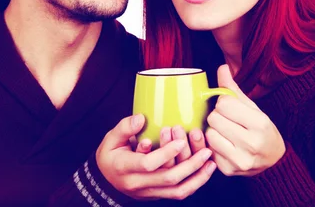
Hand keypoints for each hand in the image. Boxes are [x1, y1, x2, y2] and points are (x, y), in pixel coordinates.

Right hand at [97, 114, 216, 199]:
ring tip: (210, 163)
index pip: (148, 164)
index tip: (179, 140)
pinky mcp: (157, 195)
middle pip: (169, 179)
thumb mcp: (111, 138)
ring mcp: (148, 192)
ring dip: (197, 178)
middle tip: (205, 151)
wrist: (105, 179)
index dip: (165, 153)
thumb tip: (141, 119)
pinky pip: (178, 193)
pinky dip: (194, 183)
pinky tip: (205, 171)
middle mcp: (138, 184)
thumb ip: (125, 127)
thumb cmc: (110, 155)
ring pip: (177, 191)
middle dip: (190, 165)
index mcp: (125, 167)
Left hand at [206, 64, 285, 176]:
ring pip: (209, 134)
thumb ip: (233, 89)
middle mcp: (251, 144)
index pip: (224, 103)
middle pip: (214, 118)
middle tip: (227, 120)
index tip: (230, 108)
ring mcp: (240, 160)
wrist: (273, 161)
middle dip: (217, 116)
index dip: (224, 103)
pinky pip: (208, 149)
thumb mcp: (251, 107)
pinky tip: (225, 145)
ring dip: (214, 131)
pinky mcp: (228, 171)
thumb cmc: (260, 130)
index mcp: (260, 124)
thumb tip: (221, 67)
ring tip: (225, 132)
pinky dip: (213, 145)